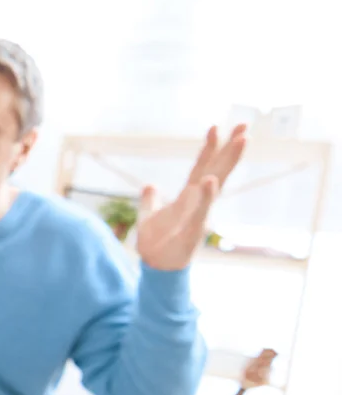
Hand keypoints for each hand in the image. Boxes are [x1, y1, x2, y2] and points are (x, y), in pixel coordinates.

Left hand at [136, 124, 246, 270]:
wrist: (155, 268)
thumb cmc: (157, 243)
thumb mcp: (148, 216)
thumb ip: (150, 200)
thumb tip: (150, 185)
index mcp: (187, 197)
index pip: (201, 167)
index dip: (209, 148)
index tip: (218, 126)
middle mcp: (197, 203)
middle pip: (215, 170)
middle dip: (229, 149)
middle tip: (244, 126)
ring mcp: (198, 215)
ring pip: (214, 186)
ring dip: (225, 164)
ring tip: (239, 142)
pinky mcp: (192, 231)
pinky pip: (200, 211)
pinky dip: (205, 196)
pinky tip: (210, 180)